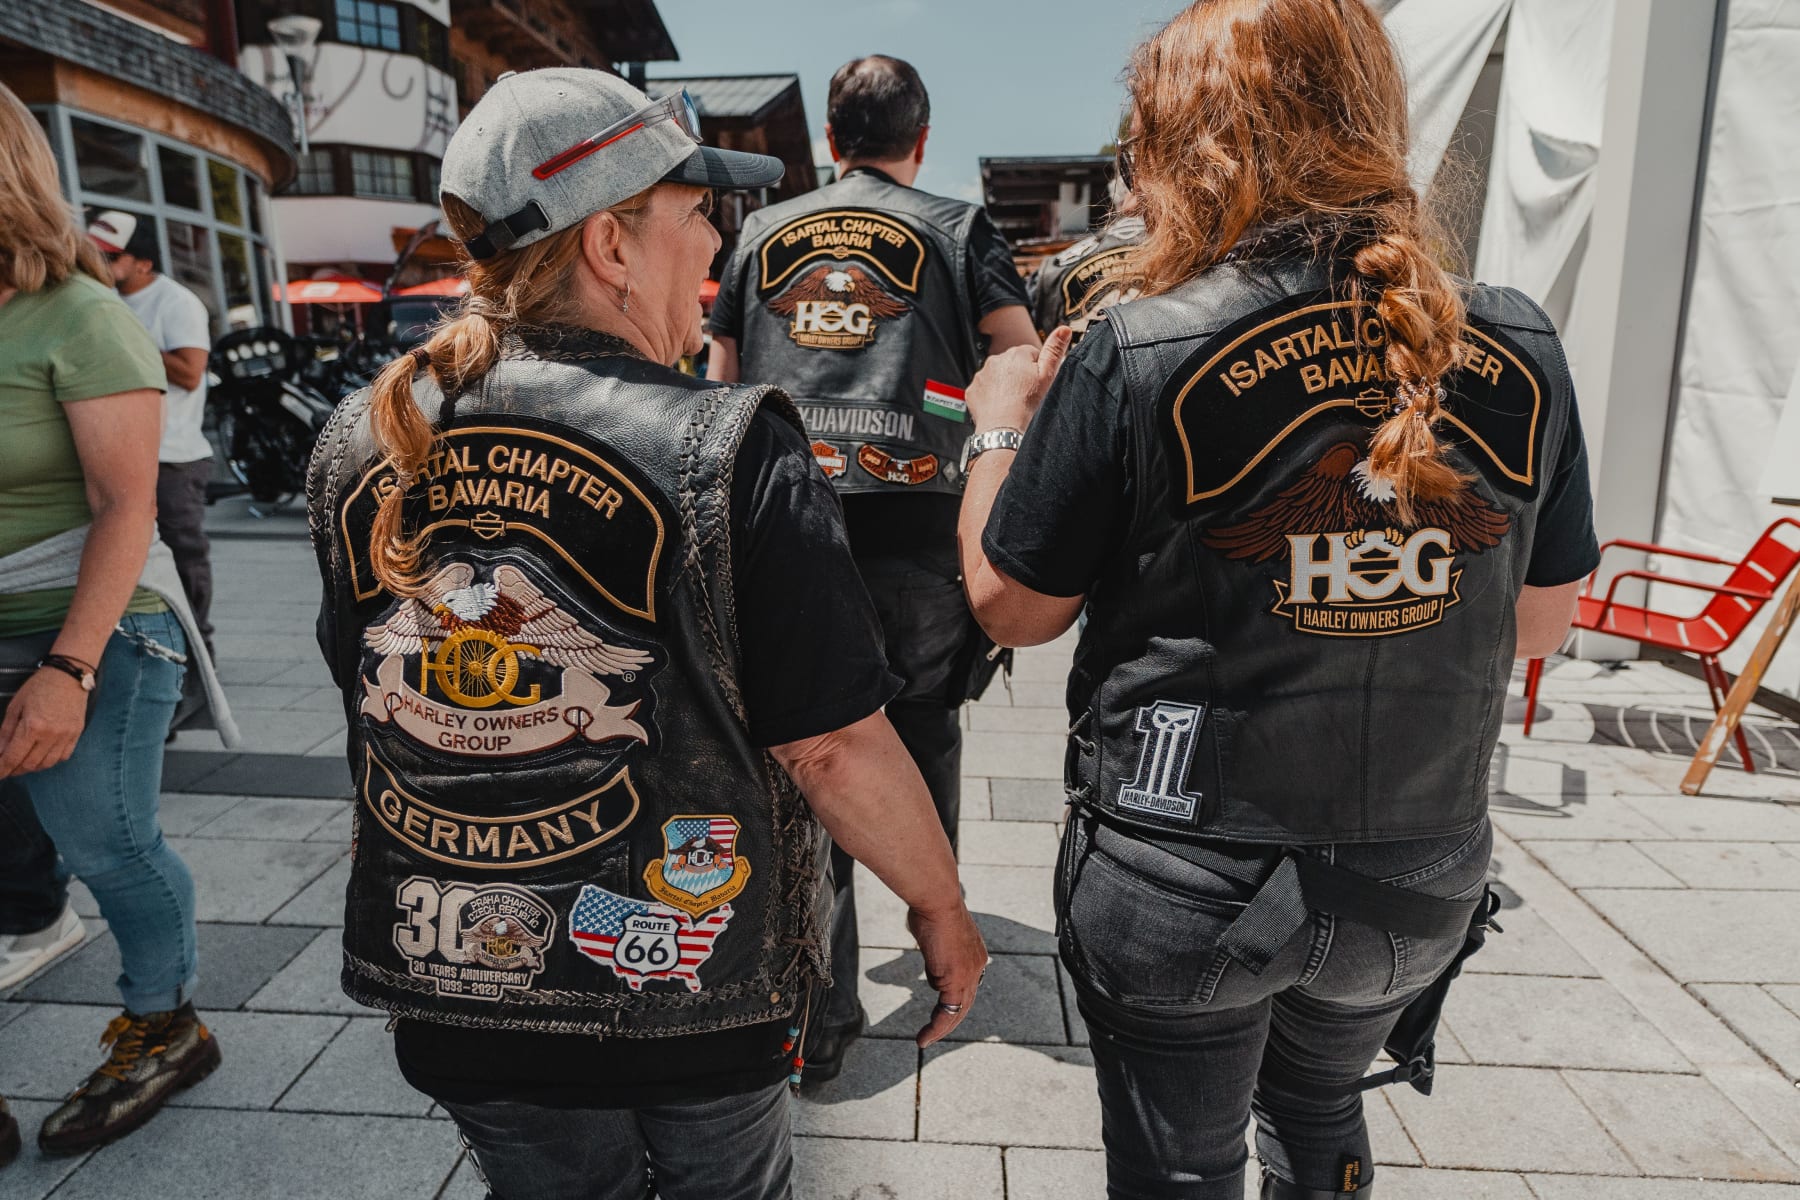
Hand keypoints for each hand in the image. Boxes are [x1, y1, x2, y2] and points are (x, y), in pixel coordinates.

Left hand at [0, 669, 89, 778]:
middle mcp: (51, 735)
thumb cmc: (40, 687)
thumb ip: (6, 731)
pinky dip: (50, 760)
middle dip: (15, 770)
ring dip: (32, 767)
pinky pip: (62, 757)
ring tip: (23, 762)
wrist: (69, 676)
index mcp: (32, 726)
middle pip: (30, 764)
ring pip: (46, 764)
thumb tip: (0, 751)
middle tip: (8, 768)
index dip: (3, 769)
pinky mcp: (76, 734)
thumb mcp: (15, 706)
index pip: (13, 757)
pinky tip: (42, 755)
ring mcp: (66, 736)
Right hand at [906, 901, 988, 1046]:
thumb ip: (932, 940)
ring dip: (941, 1029)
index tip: (941, 1007)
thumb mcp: (933, 928)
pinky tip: (924, 1039)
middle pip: (966, 1002)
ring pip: (958, 1012)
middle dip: (950, 1019)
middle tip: (936, 1031)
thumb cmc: (930, 906)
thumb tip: (925, 936)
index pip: (966, 983)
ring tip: (925, 1039)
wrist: (937, 900)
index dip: (954, 998)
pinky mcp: (956, 981)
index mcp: (974, 952)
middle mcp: (977, 965)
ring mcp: (969, 974)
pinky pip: (947, 1013)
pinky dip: (936, 1029)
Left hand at [965, 326, 1073, 434]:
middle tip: (1026, 393)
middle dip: (1019, 375)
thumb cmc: (1028, 403)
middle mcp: (996, 359)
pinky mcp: (973, 389)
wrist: (1004, 427)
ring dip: (1004, 384)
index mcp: (1017, 353)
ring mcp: (982, 374)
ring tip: (1013, 401)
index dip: (1036, 368)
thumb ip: (1055, 350)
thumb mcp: (1048, 374)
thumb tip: (1063, 329)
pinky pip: (983, 389)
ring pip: (997, 376)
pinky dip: (990, 396)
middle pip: (1012, 364)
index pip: (1031, 354)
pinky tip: (999, 406)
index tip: (1037, 382)